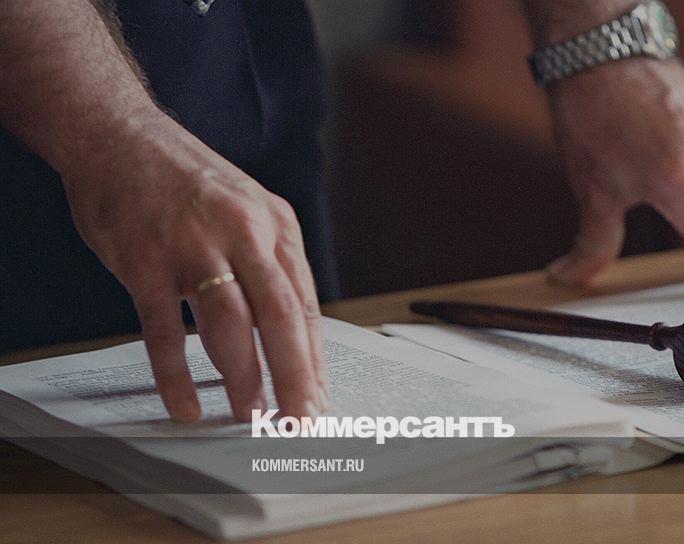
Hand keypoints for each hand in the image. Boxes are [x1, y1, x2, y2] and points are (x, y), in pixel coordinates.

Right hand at [62, 111, 327, 421]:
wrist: (120, 134)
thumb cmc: (187, 182)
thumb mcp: (247, 211)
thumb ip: (268, 265)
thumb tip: (290, 334)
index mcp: (275, 226)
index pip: (305, 305)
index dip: (314, 358)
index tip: (320, 397)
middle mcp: (243, 234)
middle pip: (281, 318)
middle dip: (295, 376)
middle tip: (300, 420)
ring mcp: (193, 246)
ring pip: (230, 325)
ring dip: (244, 377)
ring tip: (251, 416)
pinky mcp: (144, 260)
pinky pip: (164, 330)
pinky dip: (176, 373)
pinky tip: (188, 403)